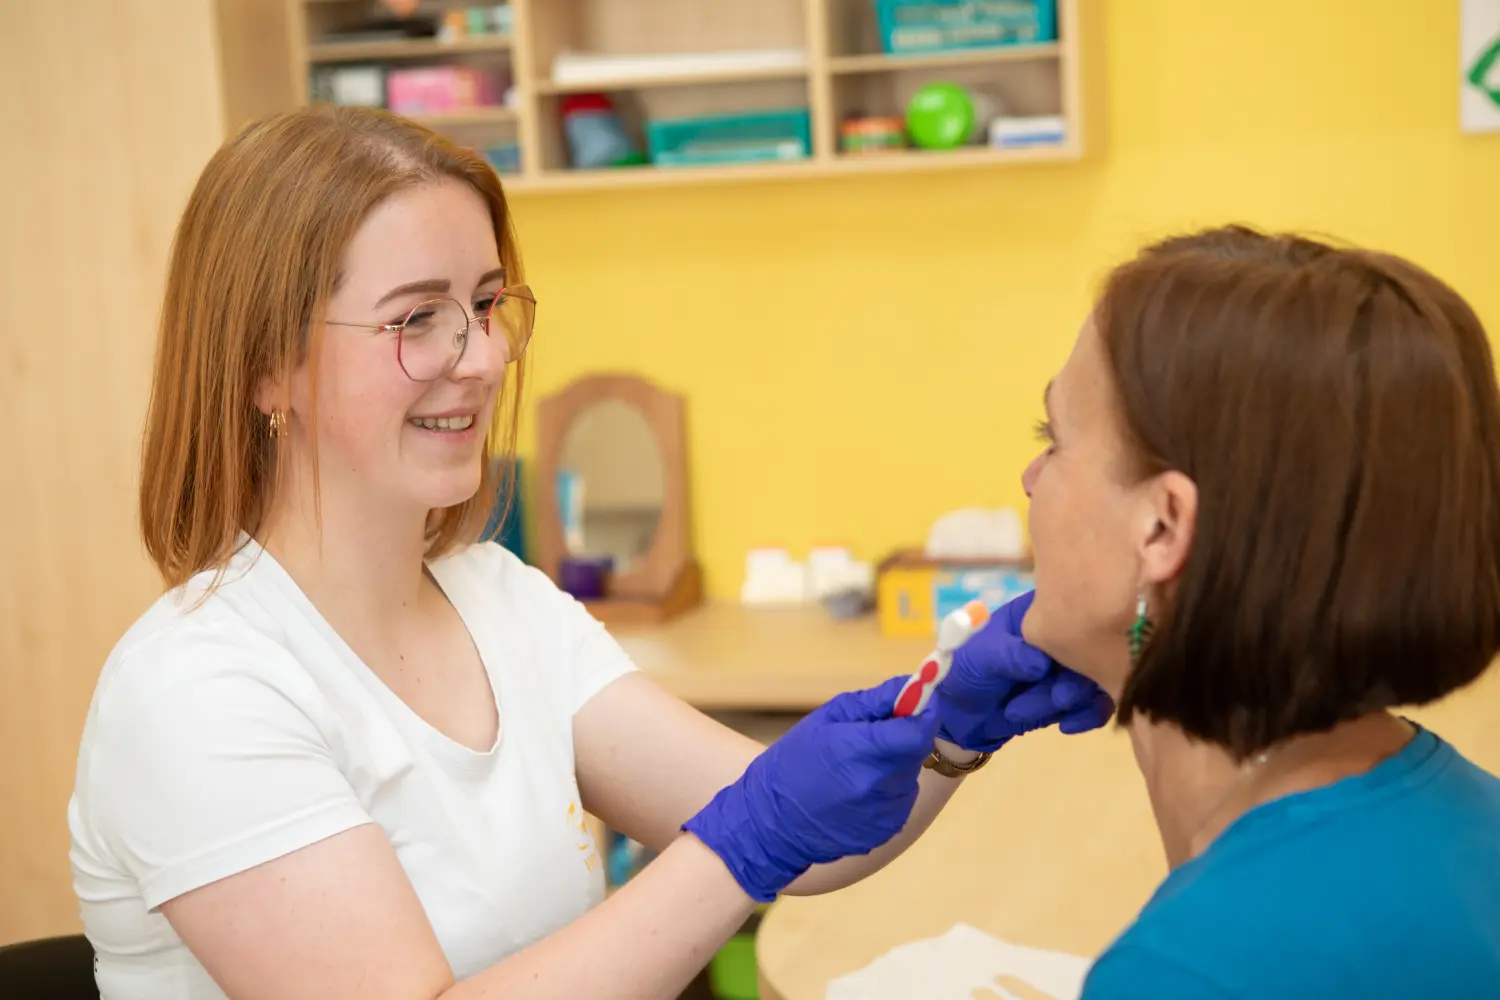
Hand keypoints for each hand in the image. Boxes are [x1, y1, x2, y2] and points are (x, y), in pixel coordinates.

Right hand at [683, 676, 938, 902]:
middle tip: (879, 732)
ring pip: (909, 775)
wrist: (770, 823)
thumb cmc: (792, 762)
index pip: (918, 730)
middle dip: (906, 735)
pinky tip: (857, 791)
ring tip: (859, 766)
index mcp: (858, 752)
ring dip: (896, 764)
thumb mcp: (826, 719)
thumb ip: (873, 702)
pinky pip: (900, 799)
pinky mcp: (886, 831)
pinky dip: (888, 789)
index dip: (926, 712)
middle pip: (916, 751)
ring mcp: (884, 813)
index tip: (923, 701)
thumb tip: (912, 685)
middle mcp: (877, 786)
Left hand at [937, 591, 1113, 752]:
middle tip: (1056, 699)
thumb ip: (1009, 657)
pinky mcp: (1070, 696)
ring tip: (1023, 712)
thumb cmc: (966, 672)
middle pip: (1090, 652)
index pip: (1073, 613)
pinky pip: (1096, 705)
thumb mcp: (980, 658)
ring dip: (1069, 703)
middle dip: (1072, 682)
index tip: (1061, 663)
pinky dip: (1087, 717)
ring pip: (1094, 681)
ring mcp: (1068, 666)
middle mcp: (1060, 636)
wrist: (959, 714)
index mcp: (1038, 614)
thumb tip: (1042, 664)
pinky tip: (1067, 726)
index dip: (1077, 637)